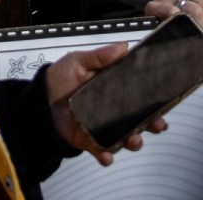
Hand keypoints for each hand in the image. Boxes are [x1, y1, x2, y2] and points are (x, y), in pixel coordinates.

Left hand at [45, 42, 169, 161]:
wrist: (37, 102)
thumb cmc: (58, 79)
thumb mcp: (77, 62)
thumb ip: (99, 57)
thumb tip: (123, 46)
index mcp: (112, 88)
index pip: (139, 92)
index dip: (154, 97)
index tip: (165, 99)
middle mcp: (112, 109)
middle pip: (139, 118)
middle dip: (152, 123)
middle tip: (157, 124)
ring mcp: (103, 126)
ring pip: (126, 137)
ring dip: (133, 141)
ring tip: (133, 140)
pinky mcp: (90, 140)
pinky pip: (102, 151)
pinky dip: (106, 155)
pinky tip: (107, 155)